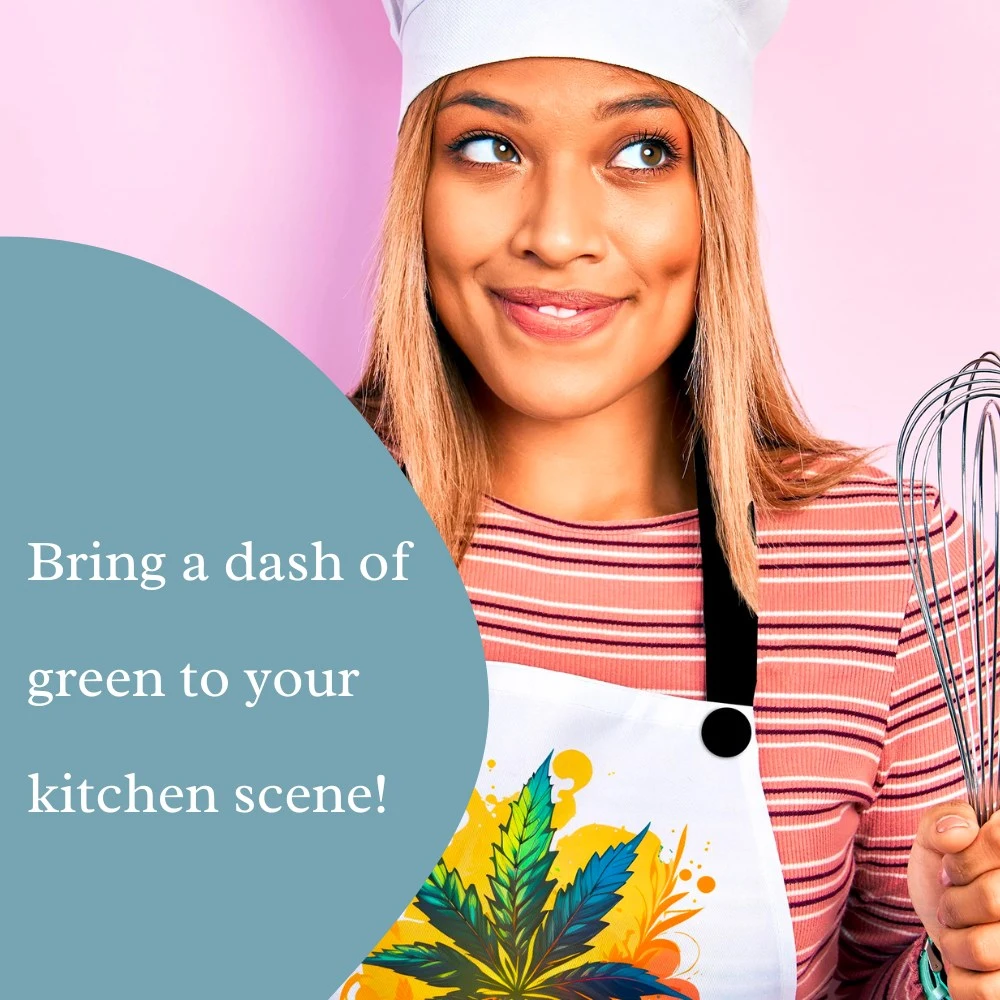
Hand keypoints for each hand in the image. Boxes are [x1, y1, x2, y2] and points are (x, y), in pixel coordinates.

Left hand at [909, 800, 999, 997]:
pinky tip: (967, 964)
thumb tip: (958, 833)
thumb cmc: (943, 872)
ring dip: (954, 942)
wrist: (941, 919)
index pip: (999, 840)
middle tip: (952, 901)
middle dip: (954, 901)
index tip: (952, 867)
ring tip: (959, 932)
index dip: (963, 859)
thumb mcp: (933, 838)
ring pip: (984, 949)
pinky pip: (985, 990)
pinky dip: (961, 978)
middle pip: (992, 899)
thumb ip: (941, 821)